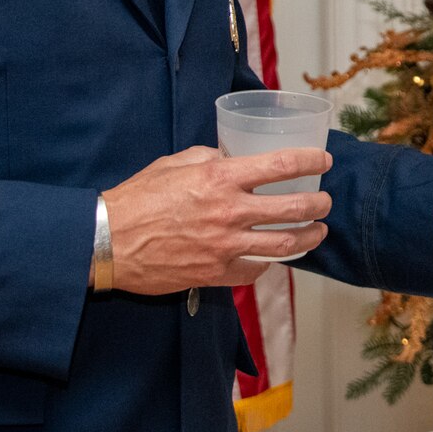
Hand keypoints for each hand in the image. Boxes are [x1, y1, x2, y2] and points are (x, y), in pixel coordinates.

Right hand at [101, 145, 332, 293]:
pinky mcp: (215, 274)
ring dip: (309, 237)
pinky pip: (255, 271)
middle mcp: (229, 213)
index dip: (310, 161)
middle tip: (325, 202)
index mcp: (220, 179)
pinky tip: (275, 257)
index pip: (281, 165)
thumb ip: (209, 158)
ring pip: (284, 244)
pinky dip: (269, 263)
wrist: (107, 241)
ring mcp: (225, 247)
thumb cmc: (137, 198)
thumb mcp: (174, 163)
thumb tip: (232, 157)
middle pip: (293, 209)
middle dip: (319, 204)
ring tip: (318, 232)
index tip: (323, 160)